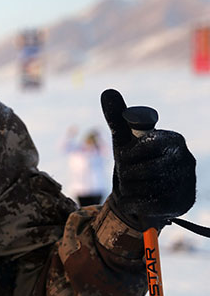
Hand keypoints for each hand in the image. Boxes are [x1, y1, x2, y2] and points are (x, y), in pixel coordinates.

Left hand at [100, 89, 195, 229]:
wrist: (137, 195)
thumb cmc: (132, 163)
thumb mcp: (123, 139)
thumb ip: (116, 117)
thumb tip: (107, 91)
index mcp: (174, 140)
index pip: (148, 145)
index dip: (129, 154)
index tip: (123, 158)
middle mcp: (186, 159)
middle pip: (147, 169)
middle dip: (128, 174)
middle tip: (126, 176)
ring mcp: (187, 182)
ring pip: (148, 187)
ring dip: (130, 189)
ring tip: (132, 187)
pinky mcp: (183, 203)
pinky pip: (152, 204)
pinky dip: (134, 203)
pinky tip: (134, 200)